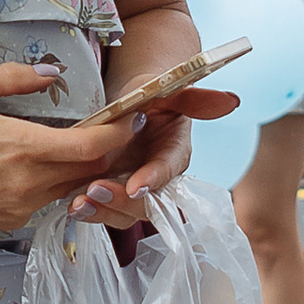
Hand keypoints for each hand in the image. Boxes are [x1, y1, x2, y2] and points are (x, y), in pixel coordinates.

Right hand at [0, 56, 155, 234]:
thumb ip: (14, 77)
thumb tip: (51, 74)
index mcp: (22, 147)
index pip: (92, 146)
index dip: (119, 133)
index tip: (129, 118)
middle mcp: (29, 182)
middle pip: (92, 170)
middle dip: (108, 150)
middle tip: (113, 129)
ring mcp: (24, 206)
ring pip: (74, 187)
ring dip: (85, 168)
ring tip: (83, 146)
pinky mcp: (16, 220)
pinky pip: (51, 199)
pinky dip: (59, 182)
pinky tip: (47, 166)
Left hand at [77, 80, 242, 219]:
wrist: (128, 102)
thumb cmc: (151, 93)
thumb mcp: (168, 89)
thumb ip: (196, 97)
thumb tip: (232, 100)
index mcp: (175, 154)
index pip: (169, 170)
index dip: (154, 179)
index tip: (136, 184)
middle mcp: (156, 178)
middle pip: (147, 202)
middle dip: (122, 200)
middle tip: (96, 188)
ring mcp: (132, 188)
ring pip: (124, 213)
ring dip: (102, 211)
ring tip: (78, 203)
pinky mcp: (110, 193)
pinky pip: (103, 210)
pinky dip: (88, 211)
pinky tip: (71, 205)